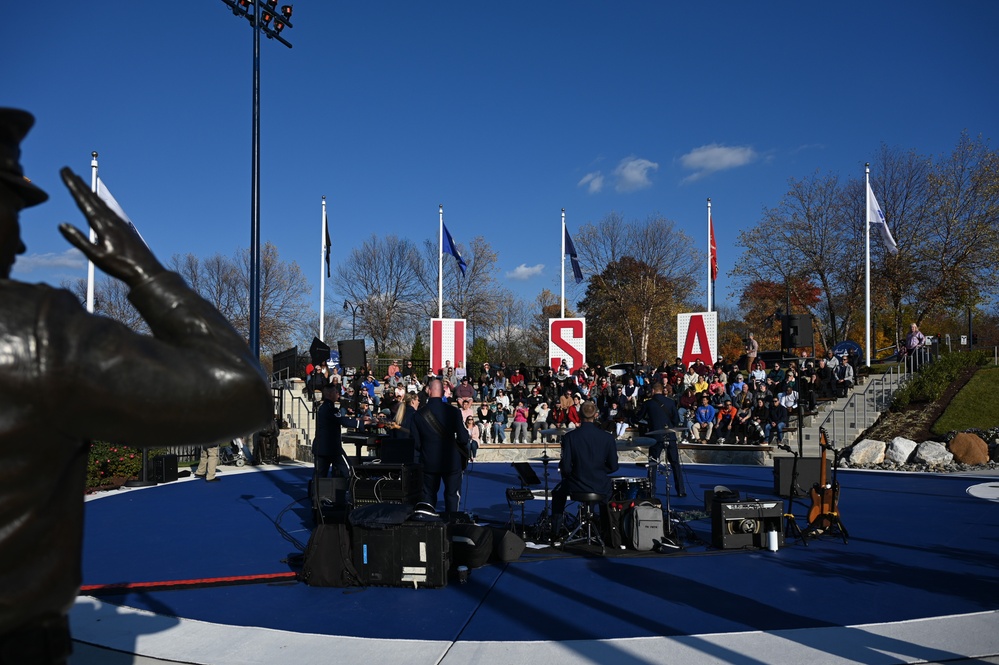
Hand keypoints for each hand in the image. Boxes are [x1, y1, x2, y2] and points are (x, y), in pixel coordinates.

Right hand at [58, 167, 163, 286]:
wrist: (147, 271)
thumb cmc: (121, 266)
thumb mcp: (96, 256)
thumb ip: (79, 240)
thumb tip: (62, 224)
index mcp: (102, 224)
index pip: (83, 200)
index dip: (73, 185)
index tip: (65, 171)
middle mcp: (111, 220)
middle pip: (91, 197)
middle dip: (78, 183)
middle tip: (68, 170)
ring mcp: (118, 223)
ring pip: (100, 202)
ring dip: (88, 191)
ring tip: (80, 181)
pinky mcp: (123, 227)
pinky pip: (108, 209)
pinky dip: (99, 201)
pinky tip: (98, 202)